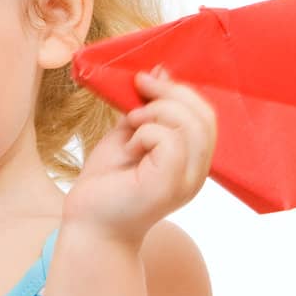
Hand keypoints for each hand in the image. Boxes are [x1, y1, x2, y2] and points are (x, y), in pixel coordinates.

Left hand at [64, 65, 217, 243]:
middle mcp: (197, 172)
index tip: (145, 79)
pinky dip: (147, 132)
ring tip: (132, 123)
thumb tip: (160, 71)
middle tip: (138, 90)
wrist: (88, 225)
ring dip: (156, 113)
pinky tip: (130, 146)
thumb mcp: (128, 136)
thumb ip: (146, 110)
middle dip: (170, 94)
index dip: (180, 90)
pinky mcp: (169, 186)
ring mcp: (186, 181)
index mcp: (192, 159)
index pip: (206, 115)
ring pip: (191, 126)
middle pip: (205, 116)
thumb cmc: (107, 184)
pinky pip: (171, 142)